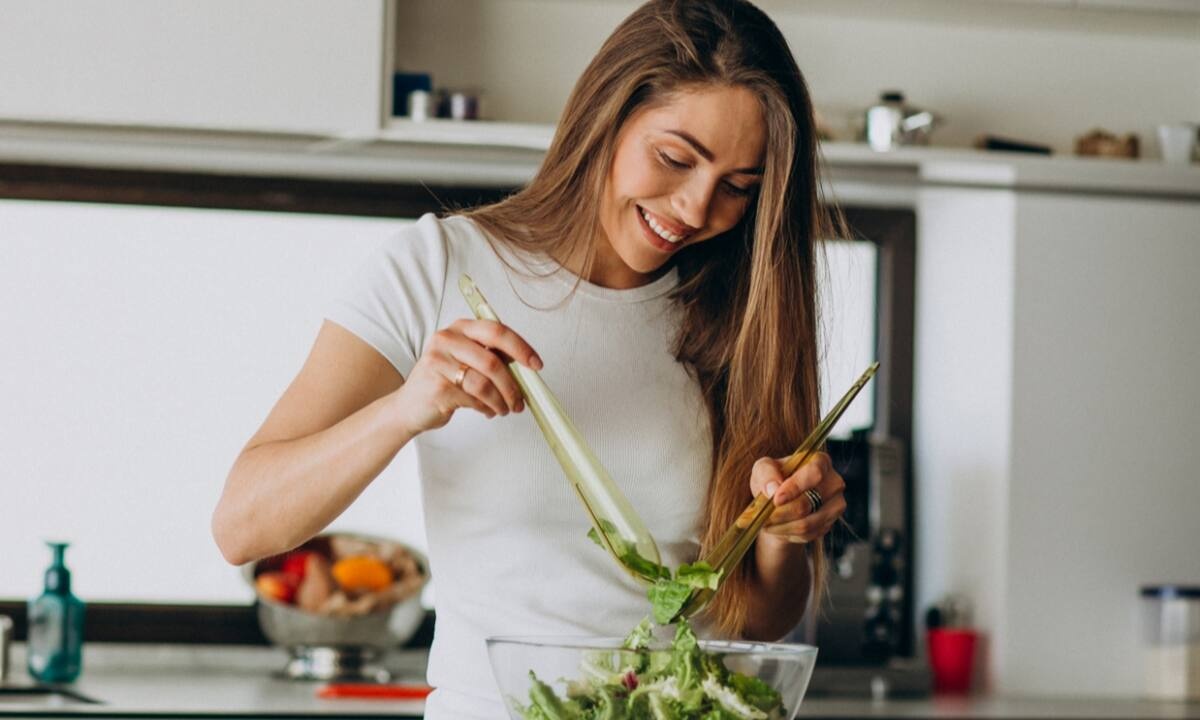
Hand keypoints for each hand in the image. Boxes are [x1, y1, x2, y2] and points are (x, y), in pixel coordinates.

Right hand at [391, 318, 541, 435]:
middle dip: (513, 385)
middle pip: (493, 361)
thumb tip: (527, 368)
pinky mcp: (438, 386)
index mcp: (459, 328)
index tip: (536, 364)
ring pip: (485, 384)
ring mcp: (439, 362)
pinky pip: (474, 399)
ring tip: (504, 409)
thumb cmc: (443, 382)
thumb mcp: (466, 360)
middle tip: (521, 400)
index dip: (521, 348)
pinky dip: (487, 408)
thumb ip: (491, 357)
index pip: (497, 331)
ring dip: (501, 401)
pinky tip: (487, 410)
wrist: (409, 407)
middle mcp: (447, 340)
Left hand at [748, 452, 845, 545]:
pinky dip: (788, 534)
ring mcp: (835, 505)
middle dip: (781, 512)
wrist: (780, 502)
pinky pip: (808, 534)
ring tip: (766, 523)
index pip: (814, 473)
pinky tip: (778, 528)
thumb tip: (773, 490)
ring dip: (782, 526)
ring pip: (807, 523)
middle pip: (809, 503)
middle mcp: (834, 482)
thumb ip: (766, 474)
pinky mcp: (830, 524)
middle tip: (764, 516)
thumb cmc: (773, 479)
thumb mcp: (763, 469)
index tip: (776, 499)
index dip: (795, 487)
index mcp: (820, 461)